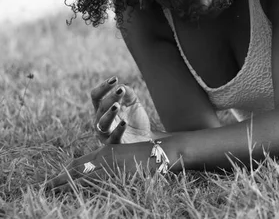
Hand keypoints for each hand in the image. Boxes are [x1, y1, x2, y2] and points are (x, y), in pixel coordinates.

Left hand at [45, 142, 168, 190]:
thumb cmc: (149, 153)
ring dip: (67, 188)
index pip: (78, 164)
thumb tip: (98, 170)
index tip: (52, 181)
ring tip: (52, 193)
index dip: (63, 173)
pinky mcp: (120, 175)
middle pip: (76, 171)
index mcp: (106, 152)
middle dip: (58, 181)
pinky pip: (98, 186)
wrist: (165, 151)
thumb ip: (111, 159)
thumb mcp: (126, 153)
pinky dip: (85, 191)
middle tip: (44, 189)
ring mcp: (111, 168)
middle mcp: (105, 158)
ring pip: (83, 180)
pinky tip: (77, 196)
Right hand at [91, 77, 151, 143]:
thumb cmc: (135, 120)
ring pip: (102, 123)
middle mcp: (101, 120)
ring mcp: (106, 133)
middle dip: (110, 97)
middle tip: (120, 90)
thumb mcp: (133, 104)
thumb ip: (128, 94)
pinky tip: (124, 122)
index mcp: (103, 109)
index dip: (103, 87)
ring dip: (109, 113)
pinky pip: (113, 137)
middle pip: (101, 107)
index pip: (97, 96)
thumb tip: (122, 85)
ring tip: (117, 105)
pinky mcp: (114, 144)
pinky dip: (118, 130)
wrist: (145, 139)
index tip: (114, 79)